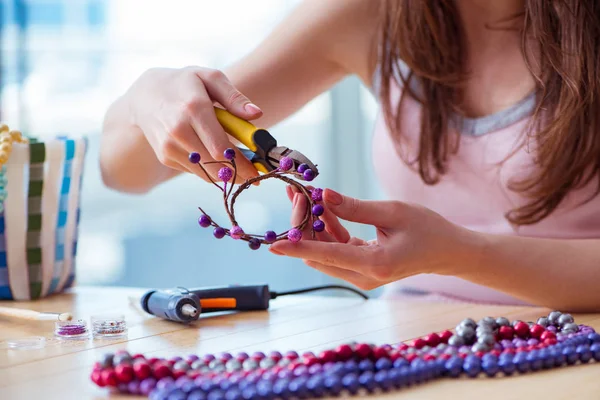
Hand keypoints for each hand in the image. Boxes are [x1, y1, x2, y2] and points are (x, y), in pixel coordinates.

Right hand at [127, 67, 262, 181]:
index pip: (221, 147)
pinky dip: (209, 169)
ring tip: (241, 171)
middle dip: (238, 173)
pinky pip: (195, 170)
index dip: (242, 163)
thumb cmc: (186, 84)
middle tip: (255, 176)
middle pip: (215, 164)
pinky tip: (217, 161)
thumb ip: (234, 97)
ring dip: (225, 175)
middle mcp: (178, 130)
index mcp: (194, 109)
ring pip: (205, 172)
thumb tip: (257, 114)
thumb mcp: (210, 78)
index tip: (259, 171)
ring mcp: (169, 146)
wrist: (145, 94)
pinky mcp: (165, 156)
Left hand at [270, 188, 478, 289]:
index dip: (297, 248)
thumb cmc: (427, 229)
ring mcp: (362, 275)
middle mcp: (364, 275)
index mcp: (374, 264)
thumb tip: (323, 195)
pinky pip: (337, 250)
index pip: (327, 255)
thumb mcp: (392, 212)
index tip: (273, 246)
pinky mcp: (362, 269)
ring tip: (306, 195)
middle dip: (304, 225)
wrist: (448, 251)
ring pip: (325, 251)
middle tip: (297, 194)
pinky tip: (324, 208)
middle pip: (320, 253)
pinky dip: (328, 230)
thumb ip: (355, 207)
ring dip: (314, 225)